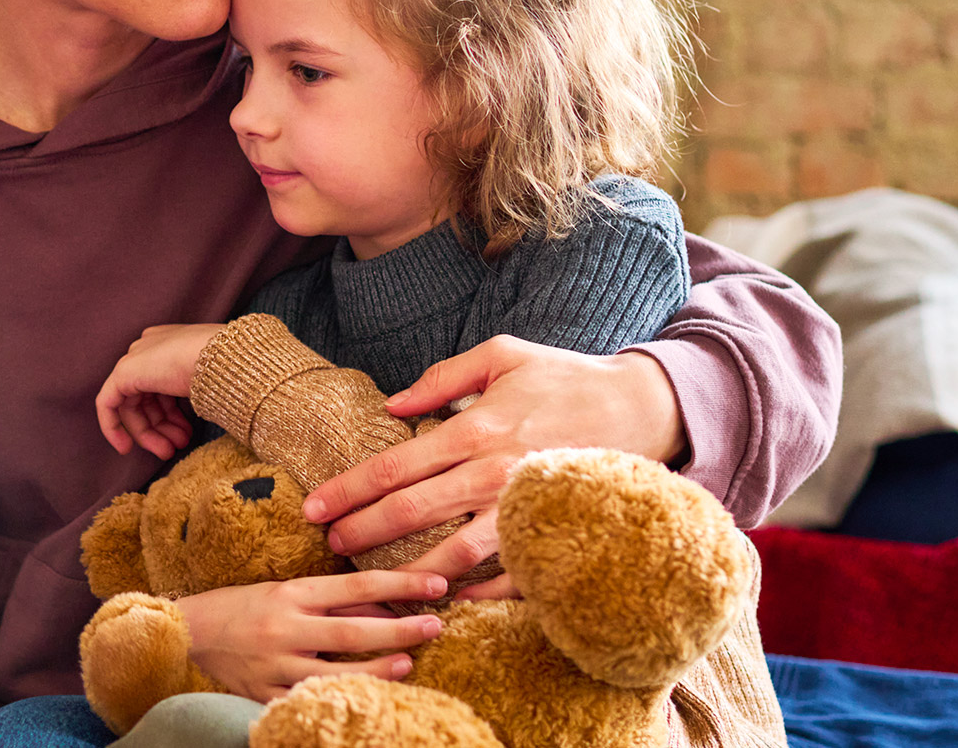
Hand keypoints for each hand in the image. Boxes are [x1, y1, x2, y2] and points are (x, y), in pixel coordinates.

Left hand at [97, 323, 223, 456]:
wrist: (224, 359)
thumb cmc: (228, 370)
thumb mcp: (210, 382)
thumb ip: (193, 394)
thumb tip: (194, 414)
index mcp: (170, 344)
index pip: (163, 386)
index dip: (172, 415)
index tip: (185, 436)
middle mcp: (149, 348)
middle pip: (148, 397)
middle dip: (162, 427)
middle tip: (177, 447)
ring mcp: (135, 358)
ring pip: (133, 405)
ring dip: (150, 433)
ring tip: (169, 451)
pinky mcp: (123, 372)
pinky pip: (108, 404)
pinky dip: (113, 427)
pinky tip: (125, 448)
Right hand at [176, 569, 447, 701]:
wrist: (188, 632)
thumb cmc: (242, 605)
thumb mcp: (285, 590)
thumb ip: (330, 600)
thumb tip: (384, 606)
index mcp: (292, 593)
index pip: (356, 585)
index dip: (400, 584)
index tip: (436, 585)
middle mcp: (285, 627)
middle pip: (353, 630)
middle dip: (400, 629)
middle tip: (435, 626)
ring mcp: (275, 664)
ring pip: (335, 671)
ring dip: (377, 668)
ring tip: (408, 662)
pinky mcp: (264, 694)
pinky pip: (308, 701)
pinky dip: (338, 698)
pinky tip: (364, 699)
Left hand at [302, 337, 686, 579]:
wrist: (644, 406)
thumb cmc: (566, 377)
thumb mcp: (502, 356)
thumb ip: (442, 378)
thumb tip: (392, 404)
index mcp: (476, 429)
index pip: (396, 466)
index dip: (349, 490)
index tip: (314, 508)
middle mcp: (494, 472)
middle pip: (412, 512)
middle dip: (362, 531)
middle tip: (327, 546)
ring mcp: (525, 508)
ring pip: (455, 554)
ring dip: (410, 572)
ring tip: (375, 586)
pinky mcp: (555, 531)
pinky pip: (512, 576)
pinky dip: (478, 595)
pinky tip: (446, 600)